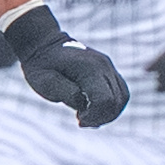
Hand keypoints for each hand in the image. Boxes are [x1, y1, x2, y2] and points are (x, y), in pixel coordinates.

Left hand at [4, 5, 129, 126]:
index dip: (94, 116)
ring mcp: (108, 66)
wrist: (44, 44)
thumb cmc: (41, 65)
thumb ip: (66, 93)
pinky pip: (120, 91)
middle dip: (101, 117)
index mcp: (89, 67)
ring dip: (108, 113)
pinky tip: (93, 110)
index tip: (78, 120)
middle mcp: (103, 65)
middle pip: (117, 101)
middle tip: (81, 120)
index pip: (105, 99)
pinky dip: (111, 105)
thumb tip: (84, 103)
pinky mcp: (109, 70)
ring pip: (123, 97)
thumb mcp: (44, 81)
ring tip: (88, 116)